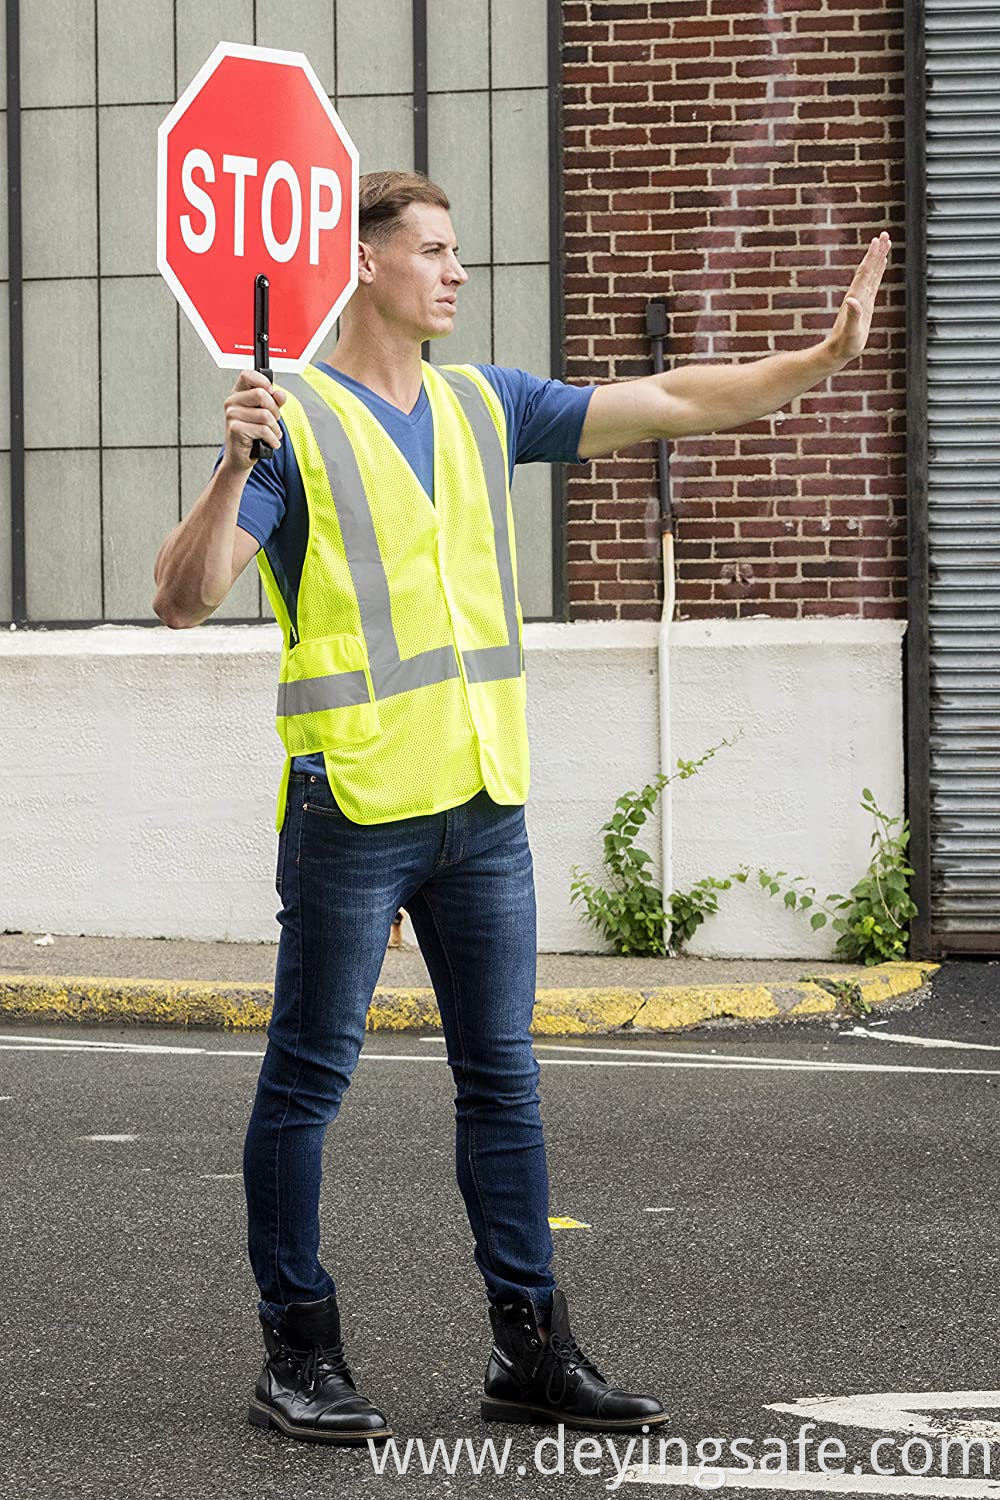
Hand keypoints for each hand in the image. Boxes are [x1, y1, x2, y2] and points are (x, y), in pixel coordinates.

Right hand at [223, 369, 286, 469]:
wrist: (239, 458)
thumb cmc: (251, 435)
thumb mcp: (266, 416)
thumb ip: (274, 403)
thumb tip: (281, 394)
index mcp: (238, 394)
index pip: (247, 375)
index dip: (262, 380)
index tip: (271, 391)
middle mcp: (232, 402)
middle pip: (261, 394)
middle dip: (274, 410)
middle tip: (274, 420)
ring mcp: (232, 415)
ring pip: (265, 415)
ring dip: (275, 429)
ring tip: (272, 435)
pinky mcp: (235, 429)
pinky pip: (263, 430)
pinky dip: (272, 439)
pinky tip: (270, 443)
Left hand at [823, 231, 891, 365]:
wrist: (837, 351)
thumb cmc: (845, 344)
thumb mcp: (851, 332)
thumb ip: (852, 316)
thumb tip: (852, 300)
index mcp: (856, 298)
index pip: (866, 272)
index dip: (872, 257)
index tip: (878, 240)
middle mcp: (858, 295)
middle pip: (869, 268)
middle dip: (877, 251)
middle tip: (885, 234)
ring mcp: (861, 298)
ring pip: (871, 273)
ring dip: (878, 257)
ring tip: (885, 242)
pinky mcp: (865, 304)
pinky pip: (873, 283)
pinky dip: (878, 271)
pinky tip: (882, 263)